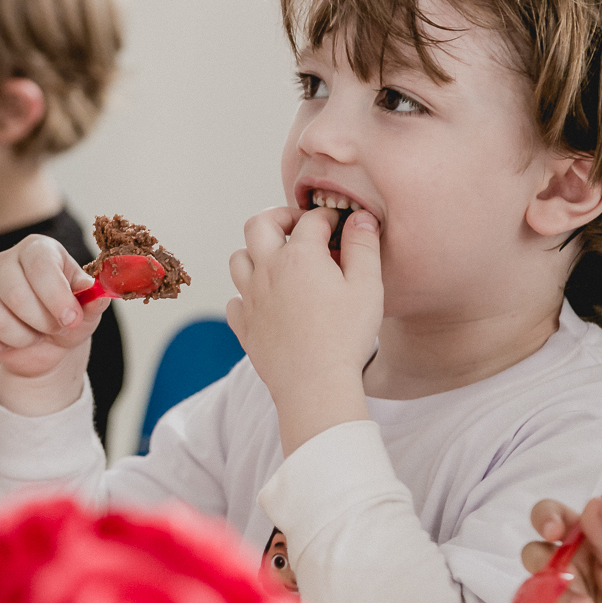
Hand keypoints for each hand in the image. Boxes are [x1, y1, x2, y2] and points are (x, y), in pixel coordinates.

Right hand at [0, 234, 109, 414]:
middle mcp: (3, 260)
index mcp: (37, 249)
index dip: (56, 296)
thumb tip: (94, 291)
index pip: (40, 265)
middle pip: (15, 294)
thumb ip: (94, 299)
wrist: (45, 345)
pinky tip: (5, 343)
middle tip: (53, 328)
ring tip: (32, 335)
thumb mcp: (87, 311)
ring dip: (21, 339)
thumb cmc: (66, 317)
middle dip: (41, 323)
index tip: (71, 319)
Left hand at [225, 206, 382, 453]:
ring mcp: (250, 298)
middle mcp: (267, 271)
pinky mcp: (244, 325)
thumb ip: (363, 247)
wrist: (315, 385)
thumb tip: (360, 218)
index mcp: (298, 256)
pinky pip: (235, 299)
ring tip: (278, 261)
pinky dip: (247, 294)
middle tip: (297, 226)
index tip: (339, 225)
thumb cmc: (345, 336)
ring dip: (256, 252)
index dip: (328, 217)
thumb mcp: (367, 286)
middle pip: (257, 224)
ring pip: (238, 258)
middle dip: (278, 217)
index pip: (310, 220)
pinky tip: (266, 301)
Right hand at [522, 496, 601, 602]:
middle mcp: (564, 560)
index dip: (544, 518)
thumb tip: (594, 501)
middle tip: (568, 578)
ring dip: (556, 595)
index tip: (552, 531)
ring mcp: (558, 586)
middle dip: (544, 563)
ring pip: (535, 582)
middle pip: (533, 551)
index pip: (551, 515)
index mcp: (580, 537)